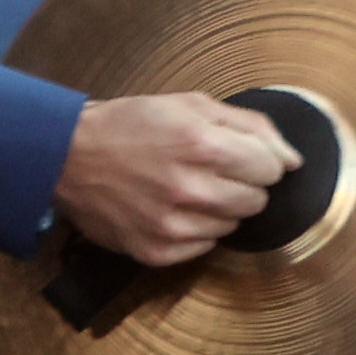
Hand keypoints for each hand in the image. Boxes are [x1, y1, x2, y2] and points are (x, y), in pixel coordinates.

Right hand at [52, 89, 293, 265]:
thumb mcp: (189, 104)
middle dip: (239, 184)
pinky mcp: (156, 250)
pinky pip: (203, 248)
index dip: (255, 159)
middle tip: (204, 171)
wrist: (63, 156)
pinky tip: (167, 209)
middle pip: (256, 200)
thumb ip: (251, 126)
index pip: (272, 168)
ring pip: (232, 226)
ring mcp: (172, 224)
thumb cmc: (127, 126)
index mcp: (201, 143)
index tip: (232, 155)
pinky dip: (193, 231)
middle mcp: (189, 188)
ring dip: (216, 209)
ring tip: (181, 189)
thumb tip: (293, 160)